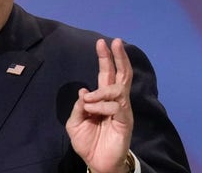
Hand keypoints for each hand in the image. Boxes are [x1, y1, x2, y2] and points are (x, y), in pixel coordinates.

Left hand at [66, 39, 133, 172]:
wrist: (96, 162)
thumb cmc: (87, 142)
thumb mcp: (75, 122)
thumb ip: (79, 106)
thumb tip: (84, 91)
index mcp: (102, 99)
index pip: (106, 74)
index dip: (105, 59)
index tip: (101, 43)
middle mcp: (115, 101)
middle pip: (121, 74)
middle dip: (118, 57)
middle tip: (115, 42)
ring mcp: (122, 110)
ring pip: (118, 88)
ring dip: (101, 91)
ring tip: (88, 101)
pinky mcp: (126, 121)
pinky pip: (117, 106)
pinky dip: (102, 105)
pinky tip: (94, 111)